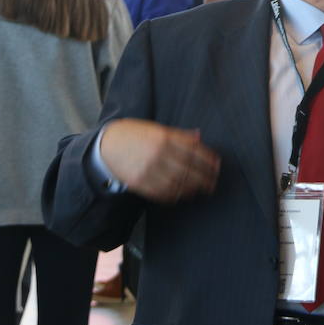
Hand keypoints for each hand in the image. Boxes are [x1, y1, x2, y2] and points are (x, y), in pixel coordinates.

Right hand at [99, 119, 219, 202]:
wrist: (106, 145)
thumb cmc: (134, 134)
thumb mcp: (157, 129)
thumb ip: (179, 135)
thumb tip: (199, 137)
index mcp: (164, 138)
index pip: (194, 151)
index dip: (208, 160)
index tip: (217, 166)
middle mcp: (158, 154)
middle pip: (189, 169)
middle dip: (204, 178)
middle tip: (213, 183)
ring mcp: (149, 170)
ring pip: (177, 184)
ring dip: (192, 189)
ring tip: (200, 190)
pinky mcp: (140, 183)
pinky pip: (162, 193)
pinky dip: (175, 195)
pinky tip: (182, 194)